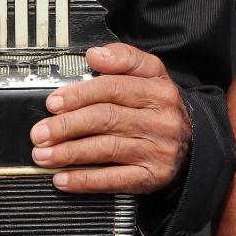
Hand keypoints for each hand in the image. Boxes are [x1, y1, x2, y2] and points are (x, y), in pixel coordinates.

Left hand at [28, 42, 191, 193]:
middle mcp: (160, 120)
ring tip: (43, 155)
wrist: (195, 145)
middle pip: (106, 119)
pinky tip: (63, 179)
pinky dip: (85, 180)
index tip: (53, 102)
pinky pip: (114, 179)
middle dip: (67, 125)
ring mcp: (157, 150)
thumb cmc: (162, 109)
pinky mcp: (152, 177)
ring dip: (69, 153)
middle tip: (40, 132)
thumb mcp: (152, 75)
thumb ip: (124, 59)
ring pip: (106, 149)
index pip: (113, 88)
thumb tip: (95, 55)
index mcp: (158, 92)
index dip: (79, 95)